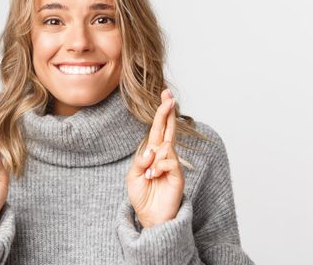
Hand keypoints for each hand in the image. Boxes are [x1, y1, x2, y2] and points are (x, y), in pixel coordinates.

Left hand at [125, 88, 184, 227]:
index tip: (165, 96)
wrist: (150, 217)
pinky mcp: (178, 175)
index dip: (162, 113)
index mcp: (152, 153)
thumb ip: (141, 161)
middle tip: (169, 95)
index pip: (158, 129)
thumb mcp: (134, 176)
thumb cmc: (142, 196)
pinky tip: (154, 176)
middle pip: (168, 129)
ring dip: (154, 158)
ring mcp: (172, 165)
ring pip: (165, 146)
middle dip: (167, 112)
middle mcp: (164, 156)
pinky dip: (158, 167)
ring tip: (150, 175)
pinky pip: (169, 161)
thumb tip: (151, 150)